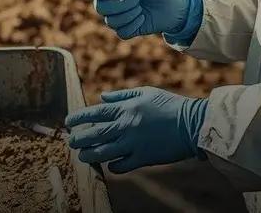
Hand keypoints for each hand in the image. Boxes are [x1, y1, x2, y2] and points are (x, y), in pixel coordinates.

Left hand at [66, 87, 207, 173]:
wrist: (192, 124)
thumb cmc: (170, 105)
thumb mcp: (146, 93)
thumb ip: (121, 96)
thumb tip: (102, 97)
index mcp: (126, 109)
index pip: (95, 113)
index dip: (79, 118)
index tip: (68, 122)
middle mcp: (126, 126)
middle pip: (94, 134)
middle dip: (79, 139)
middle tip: (71, 142)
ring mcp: (133, 144)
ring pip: (102, 153)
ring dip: (89, 155)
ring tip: (82, 156)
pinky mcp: (142, 158)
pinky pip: (121, 166)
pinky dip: (113, 166)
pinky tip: (110, 165)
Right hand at [82, 0, 196, 38]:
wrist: (176, 5)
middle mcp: (111, 1)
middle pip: (99, 7)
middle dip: (118, 5)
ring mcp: (118, 16)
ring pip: (110, 21)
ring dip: (129, 14)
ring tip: (141, 7)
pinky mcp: (126, 30)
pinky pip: (121, 32)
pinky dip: (133, 25)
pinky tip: (143, 18)